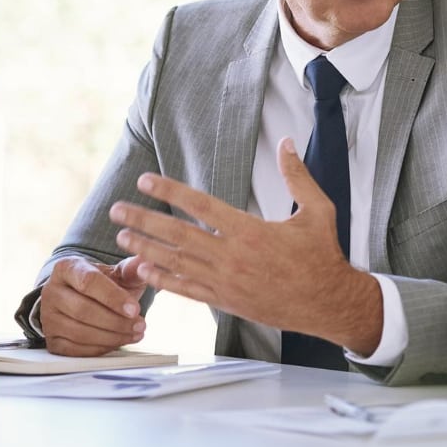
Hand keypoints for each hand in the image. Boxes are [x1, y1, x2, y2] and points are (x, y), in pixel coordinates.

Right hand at [38, 256, 146, 356]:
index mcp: (66, 268)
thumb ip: (131, 269)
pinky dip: (101, 348)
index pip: (88, 282)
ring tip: (136, 333)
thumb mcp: (118, 273)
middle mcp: (51, 291)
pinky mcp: (52, 340)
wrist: (83, 299)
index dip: (113, 297)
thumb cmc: (104, 285)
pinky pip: (76, 350)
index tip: (136, 309)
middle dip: (116, 321)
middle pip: (83, 310)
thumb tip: (147, 263)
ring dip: (112, 336)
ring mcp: (48, 318)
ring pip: (80, 332)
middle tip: (141, 325)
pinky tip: (119, 342)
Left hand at [109, 138, 382, 352]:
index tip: (145, 180)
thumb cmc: (323, 255)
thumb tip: (288, 142)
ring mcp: (226, 282)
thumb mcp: (318, 210)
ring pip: (177, 264)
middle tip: (117, 209)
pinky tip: (143, 271)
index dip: (170, 192)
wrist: (328, 304)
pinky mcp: (227, 302)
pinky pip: (187, 291)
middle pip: (178, 236)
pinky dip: (163, 281)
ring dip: (146, 249)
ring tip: (122, 237)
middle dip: (144, 220)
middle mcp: (232, 257)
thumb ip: (297, 176)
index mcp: (251, 231)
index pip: (201, 206)